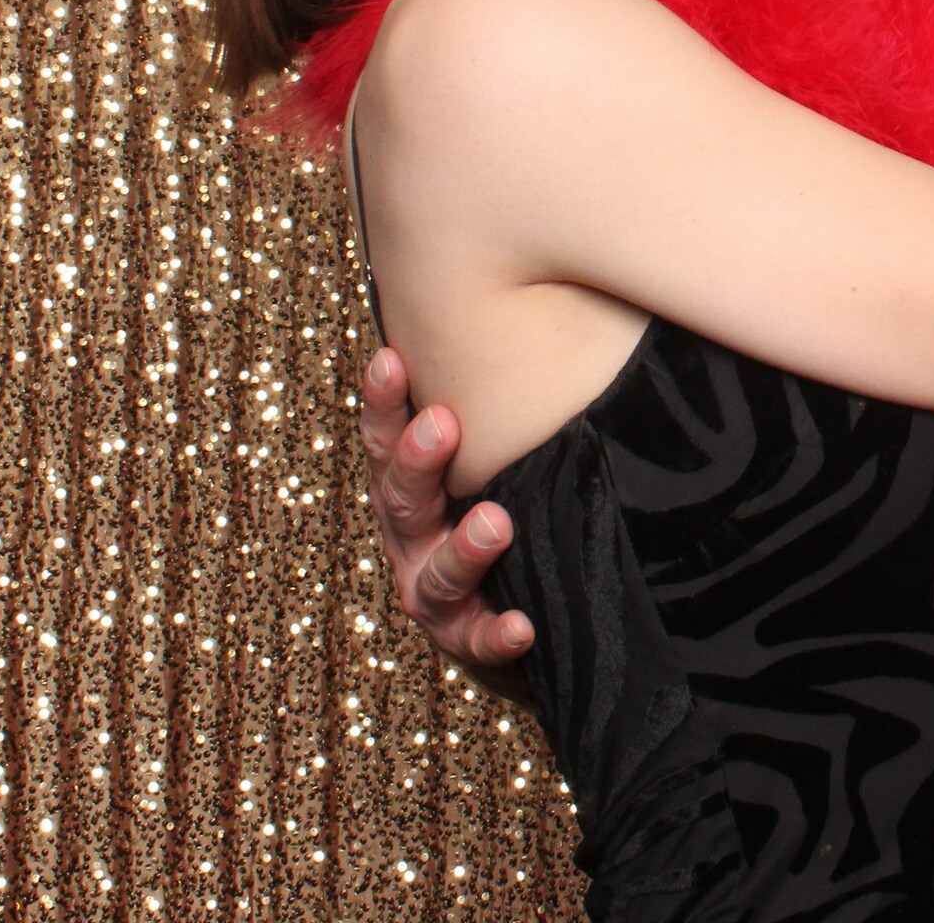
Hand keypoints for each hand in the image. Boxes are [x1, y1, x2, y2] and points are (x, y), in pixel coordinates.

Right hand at [360, 346, 535, 676]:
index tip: (390, 359)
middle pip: (401, 499)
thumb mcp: (500, 448)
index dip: (384, 403)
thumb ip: (503, 394)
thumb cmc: (513, 504)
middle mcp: (411, 537)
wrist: (524, 615)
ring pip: (435, 574)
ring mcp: (435, 595)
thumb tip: (549, 291)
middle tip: (442, 424)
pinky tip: (521, 626)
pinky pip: (479, 643)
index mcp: (411, 486)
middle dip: (418, 462)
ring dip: (464, 548)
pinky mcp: (470, 643)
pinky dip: (497, 635)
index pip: (387, 438)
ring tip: (496, 523)